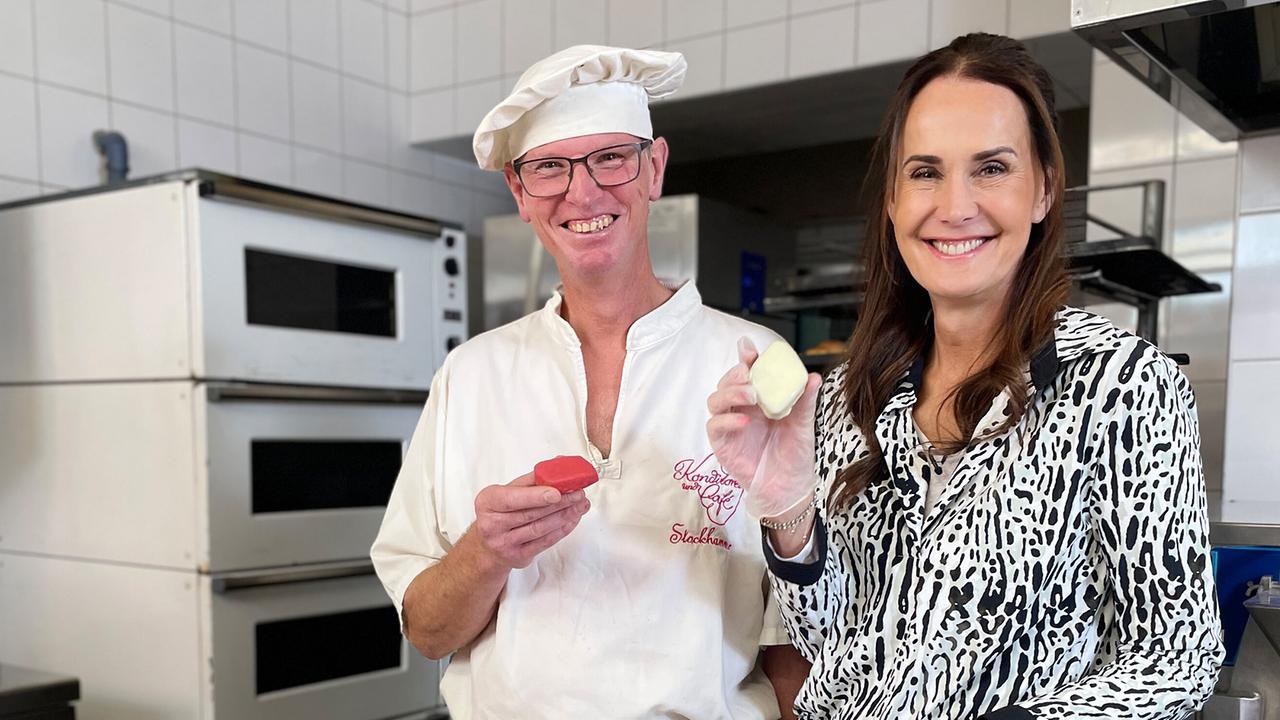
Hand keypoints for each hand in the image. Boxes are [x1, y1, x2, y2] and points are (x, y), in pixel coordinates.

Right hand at [472, 473, 589, 569]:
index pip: (512, 498)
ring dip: (565, 516)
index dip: (536, 496)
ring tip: (581, 505)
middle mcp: (491, 524)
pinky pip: (545, 542)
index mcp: (488, 502)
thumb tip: (560, 464)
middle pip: (531, 514)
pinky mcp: (518, 557)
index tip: (557, 492)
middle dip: (560, 503)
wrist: (488, 546)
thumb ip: (533, 479)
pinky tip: (573, 519)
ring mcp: (504, 543)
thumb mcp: (508, 491)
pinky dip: (562, 530)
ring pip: (540, 529)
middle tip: (578, 494)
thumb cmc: (500, 512)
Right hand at [706, 337, 820, 518]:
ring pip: (715, 400)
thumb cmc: (794, 454)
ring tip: (751, 396)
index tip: (749, 348)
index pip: (747, 372)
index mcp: (759, 398)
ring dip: (730, 393)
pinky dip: (726, 421)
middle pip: (726, 382)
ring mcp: (729, 425)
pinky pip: (714, 426)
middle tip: (750, 375)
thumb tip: (813, 377)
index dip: (745, 358)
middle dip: (735, 374)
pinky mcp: (722, 444)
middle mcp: (741, 409)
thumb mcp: (802, 424)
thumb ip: (804, 401)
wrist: (790, 487)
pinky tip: (743, 421)